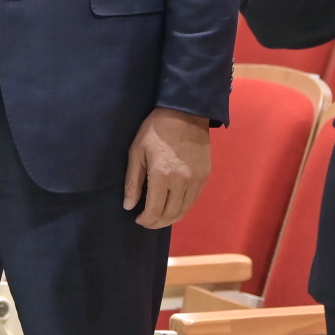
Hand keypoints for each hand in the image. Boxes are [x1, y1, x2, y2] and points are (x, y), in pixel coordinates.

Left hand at [123, 107, 210, 229]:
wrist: (185, 112)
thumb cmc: (155, 130)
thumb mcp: (137, 152)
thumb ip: (133, 181)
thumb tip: (129, 206)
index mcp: (162, 176)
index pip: (154, 211)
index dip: (146, 220)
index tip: (138, 219)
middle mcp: (182, 182)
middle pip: (170, 215)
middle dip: (157, 222)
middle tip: (147, 221)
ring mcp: (196, 180)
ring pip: (184, 211)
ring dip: (170, 218)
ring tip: (159, 216)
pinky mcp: (205, 176)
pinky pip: (193, 200)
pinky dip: (182, 207)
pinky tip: (173, 204)